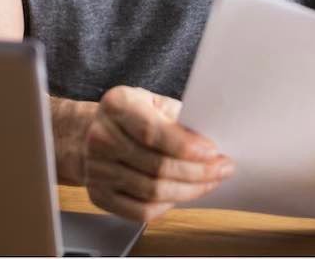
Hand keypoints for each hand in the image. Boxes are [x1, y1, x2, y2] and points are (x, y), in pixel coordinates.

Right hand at [84, 86, 234, 221]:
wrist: (91, 132)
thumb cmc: (132, 115)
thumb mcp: (154, 102)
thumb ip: (178, 117)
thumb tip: (210, 141)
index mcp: (117, 105)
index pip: (152, 132)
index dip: (186, 146)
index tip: (213, 152)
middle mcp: (100, 137)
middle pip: (156, 166)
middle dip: (197, 172)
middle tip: (222, 169)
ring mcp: (96, 170)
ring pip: (152, 192)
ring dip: (189, 190)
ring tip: (210, 182)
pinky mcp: (98, 195)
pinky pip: (139, 211)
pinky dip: (167, 206)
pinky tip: (182, 195)